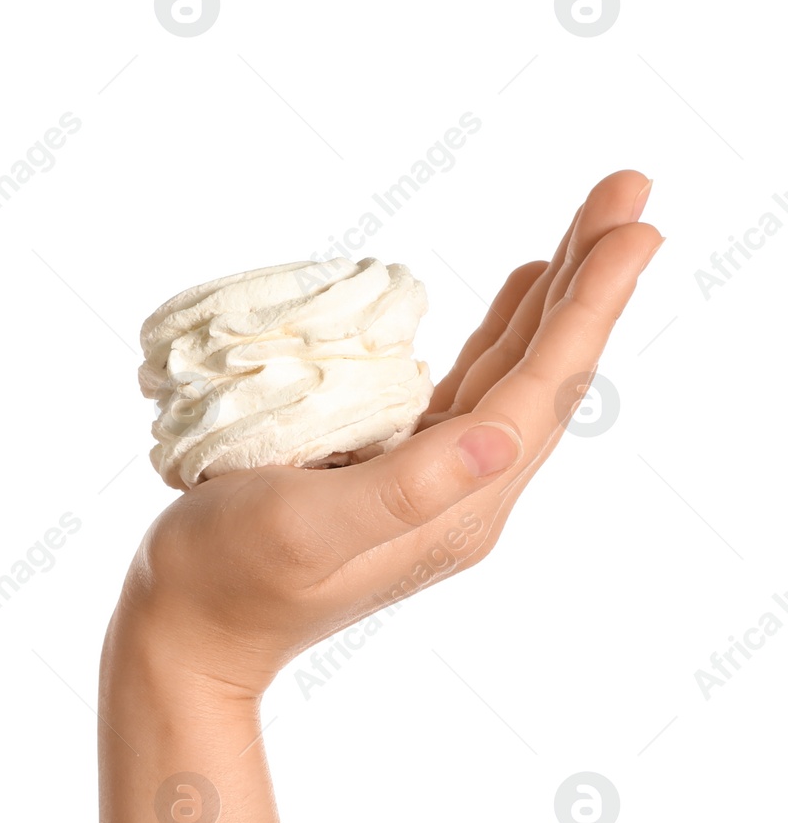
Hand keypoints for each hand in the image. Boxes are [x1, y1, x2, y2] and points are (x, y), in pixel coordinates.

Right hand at [111, 170, 660, 698]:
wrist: (187, 632)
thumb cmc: (226, 577)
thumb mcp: (307, 530)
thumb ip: (406, 488)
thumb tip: (506, 435)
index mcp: (454, 508)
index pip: (541, 391)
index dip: (589, 306)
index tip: (635, 225)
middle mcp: (461, 497)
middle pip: (545, 376)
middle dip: (589, 281)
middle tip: (629, 190)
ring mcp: (432, 489)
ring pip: (513, 377)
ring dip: (554, 300)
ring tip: (594, 226)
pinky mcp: (396, 477)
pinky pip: (472, 393)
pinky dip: (502, 335)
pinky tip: (517, 298)